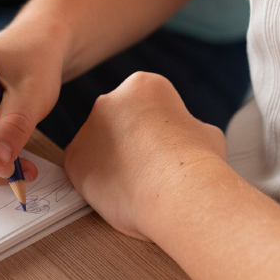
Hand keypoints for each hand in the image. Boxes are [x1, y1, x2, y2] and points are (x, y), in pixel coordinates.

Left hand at [63, 71, 226, 238]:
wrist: (178, 192)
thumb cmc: (197, 164)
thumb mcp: (206, 131)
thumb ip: (185, 127)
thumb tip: (185, 135)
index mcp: (144, 85)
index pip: (143, 105)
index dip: (157, 131)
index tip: (166, 148)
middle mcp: (110, 99)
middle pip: (116, 122)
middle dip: (129, 143)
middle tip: (149, 168)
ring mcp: (88, 128)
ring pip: (98, 147)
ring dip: (112, 162)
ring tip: (137, 184)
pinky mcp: (73, 159)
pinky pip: (84, 171)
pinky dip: (98, 184)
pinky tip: (121, 194)